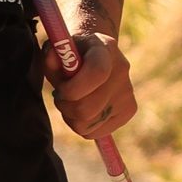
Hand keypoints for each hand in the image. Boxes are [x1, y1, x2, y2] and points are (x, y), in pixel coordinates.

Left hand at [48, 22, 136, 140]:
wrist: (96, 53)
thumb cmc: (71, 54)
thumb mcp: (57, 50)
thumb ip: (51, 56)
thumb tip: (52, 59)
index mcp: (104, 49)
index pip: (96, 74)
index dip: (72, 89)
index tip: (60, 89)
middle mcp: (121, 70)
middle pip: (87, 109)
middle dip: (65, 106)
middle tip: (61, 97)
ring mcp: (127, 92)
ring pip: (88, 125)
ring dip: (71, 117)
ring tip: (71, 101)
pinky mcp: (129, 109)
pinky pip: (95, 133)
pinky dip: (82, 126)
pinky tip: (83, 109)